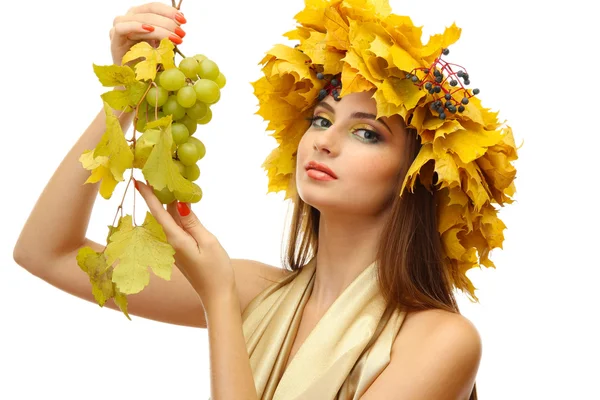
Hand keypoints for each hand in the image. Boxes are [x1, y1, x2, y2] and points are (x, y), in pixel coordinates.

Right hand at [109, 2, 186, 64]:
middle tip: (181, 33)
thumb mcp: (163, 44)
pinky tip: (150, 30)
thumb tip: (182, 18)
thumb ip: (169, 31)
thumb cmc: (150, 63)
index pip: (154, 7)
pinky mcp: (115, 40)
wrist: (136, 82)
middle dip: (168, 22)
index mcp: (140, 17)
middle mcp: (129, 19)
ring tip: (173, 38)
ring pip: (138, 19)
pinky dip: (136, 26)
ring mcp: (120, 28)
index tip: (183, 21)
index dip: (169, 12)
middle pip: (148, 12)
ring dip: (159, 28)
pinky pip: (122, 28)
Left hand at [133, 179, 235, 304]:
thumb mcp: (208, 242)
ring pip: (168, 219)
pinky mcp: (179, 250)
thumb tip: (179, 203)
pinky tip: (180, 205)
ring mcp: (174, 247)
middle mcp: (169, 242)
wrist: (217, 295)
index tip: (137, 179)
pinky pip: (174, 227)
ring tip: (169, 182)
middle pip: (161, 213)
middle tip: (157, 172)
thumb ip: (192, 222)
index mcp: (175, 239)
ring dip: (167, 202)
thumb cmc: (216, 271)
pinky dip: (175, 214)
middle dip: (158, 193)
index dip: (147, 195)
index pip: (158, 212)